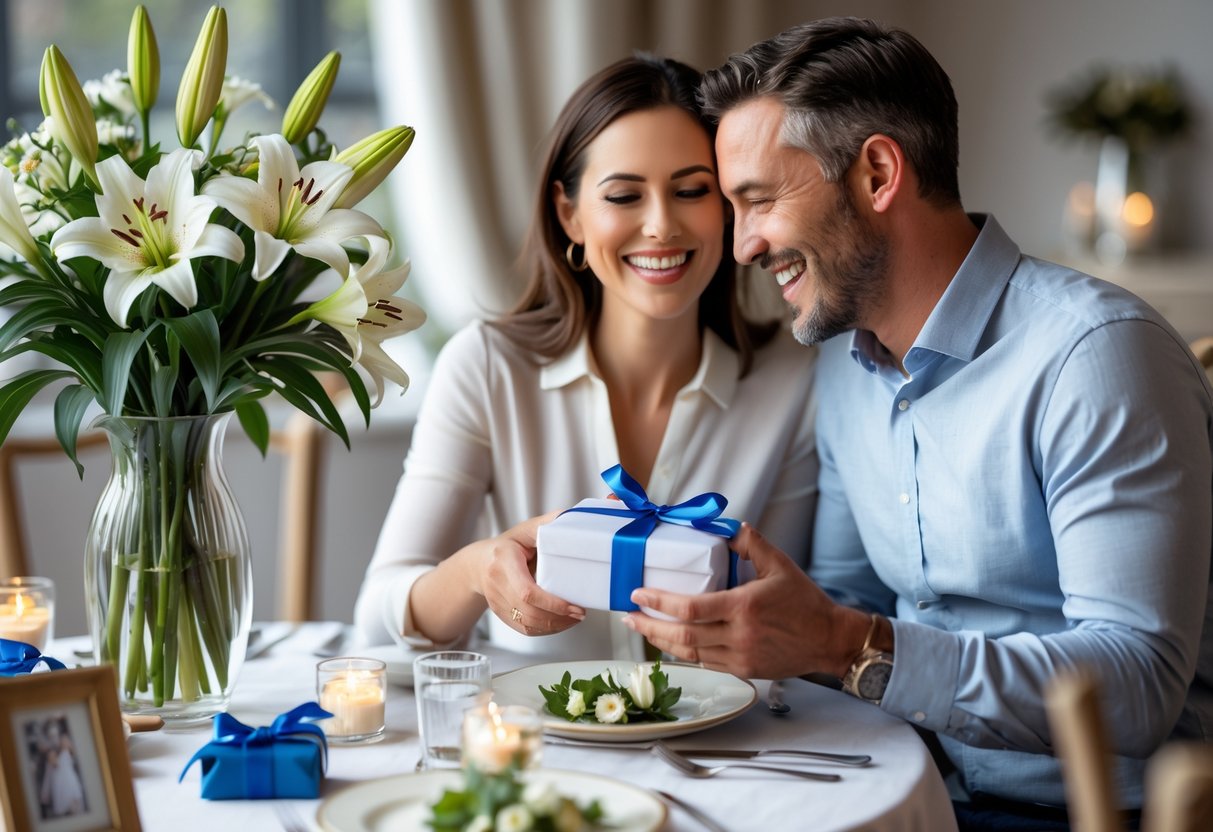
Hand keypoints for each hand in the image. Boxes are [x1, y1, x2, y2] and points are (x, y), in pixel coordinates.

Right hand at [481, 511, 586, 636]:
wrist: (477, 564)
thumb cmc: (506, 547)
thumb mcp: (522, 531)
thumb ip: (544, 525)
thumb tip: (567, 517)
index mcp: (503, 561)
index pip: (527, 591)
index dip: (552, 603)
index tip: (574, 605)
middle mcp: (497, 585)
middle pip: (529, 612)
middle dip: (558, 617)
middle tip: (579, 613)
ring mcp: (497, 602)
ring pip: (526, 624)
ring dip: (554, 626)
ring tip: (573, 619)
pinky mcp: (500, 614)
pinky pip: (523, 629)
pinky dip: (544, 630)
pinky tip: (559, 624)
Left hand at [622, 523, 868, 678]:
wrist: (829, 640)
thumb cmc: (805, 603)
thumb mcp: (780, 565)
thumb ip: (752, 544)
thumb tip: (730, 527)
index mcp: (743, 606)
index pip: (691, 608)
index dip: (660, 603)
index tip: (640, 594)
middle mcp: (738, 635)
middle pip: (682, 636)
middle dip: (649, 626)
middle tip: (629, 615)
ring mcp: (739, 656)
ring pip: (689, 654)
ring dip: (661, 642)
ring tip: (642, 629)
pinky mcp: (744, 670)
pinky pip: (706, 664)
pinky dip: (685, 655)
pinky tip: (671, 645)